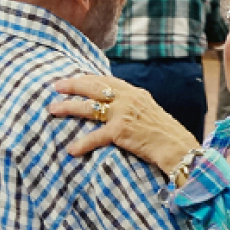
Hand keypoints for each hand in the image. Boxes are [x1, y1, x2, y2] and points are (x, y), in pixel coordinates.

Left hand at [49, 75, 200, 173]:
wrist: (177, 147)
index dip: (87, 79)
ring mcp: (123, 114)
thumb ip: (132, 105)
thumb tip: (115, 106)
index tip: (72, 79)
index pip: (105, 80)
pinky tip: (71, 150)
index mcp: (134, 93)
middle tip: (56, 86)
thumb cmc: (165, 134)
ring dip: (68, 108)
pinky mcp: (120, 131)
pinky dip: (82, 144)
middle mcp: (127, 99)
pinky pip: (95, 136)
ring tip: (53, 110)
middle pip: (93, 87)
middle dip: (72, 85)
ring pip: (88, 108)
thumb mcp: (148, 111)